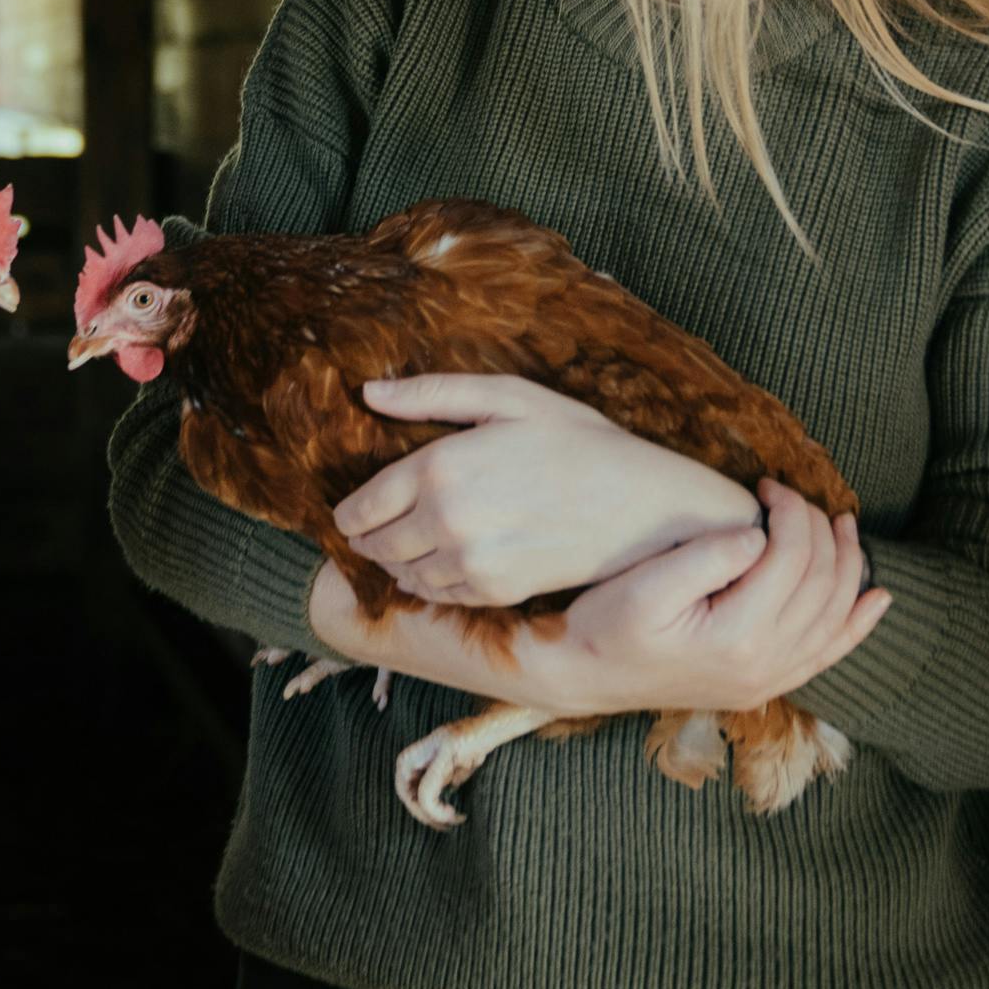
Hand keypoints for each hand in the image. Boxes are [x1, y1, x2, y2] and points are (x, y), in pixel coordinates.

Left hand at [335, 375, 765, 606]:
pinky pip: (436, 595)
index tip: (351, 510)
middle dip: (367, 536)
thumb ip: (432, 394)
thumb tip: (369, 393)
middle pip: (375, 545)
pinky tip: (442, 562)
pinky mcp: (493, 592)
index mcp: (439, 468)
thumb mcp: (508, 398)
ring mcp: (469, 563)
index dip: (349, 511)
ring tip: (408, 543)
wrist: (640, 507)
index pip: (362, 506)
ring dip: (395, 561)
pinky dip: (427, 582)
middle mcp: (445, 521)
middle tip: (373, 527)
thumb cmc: (578, 442)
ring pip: (402, 574)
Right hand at [536, 481, 888, 715]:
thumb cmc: (605, 626)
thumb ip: (707, 558)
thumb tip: (759, 535)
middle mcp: (764, 666)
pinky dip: (858, 624)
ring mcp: (770, 681)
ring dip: (847, 565)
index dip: (790, 511)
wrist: (584, 677)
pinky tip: (879, 599)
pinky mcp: (766, 685)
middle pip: (821, 583)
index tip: (766, 485)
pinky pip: (829, 655)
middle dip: (819, 529)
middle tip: (791, 496)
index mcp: (737, 637)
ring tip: (842, 525)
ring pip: (835, 616)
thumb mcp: (644, 586)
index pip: (791, 558)